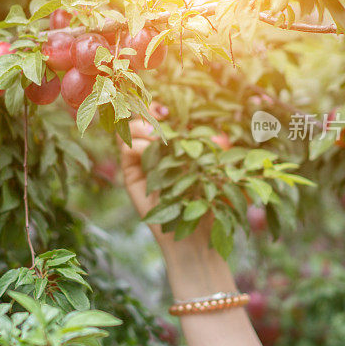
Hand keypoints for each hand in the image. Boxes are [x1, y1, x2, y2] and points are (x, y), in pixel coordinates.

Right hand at [119, 104, 236, 298]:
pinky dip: (138, 144)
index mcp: (175, 146)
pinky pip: (126, 150)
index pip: (159, 118)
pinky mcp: (131, 176)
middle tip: (159, 115)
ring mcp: (141, 162)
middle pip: (141, 119)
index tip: (166, 109)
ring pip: (130, 130)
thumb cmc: (212, 203)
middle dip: (147, 112)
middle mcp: (155, 151)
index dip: (157, 108)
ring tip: (158, 136)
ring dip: (142, 126)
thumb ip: (214, 149)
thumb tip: (212, 131)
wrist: (195, 237)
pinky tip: (152, 150)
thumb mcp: (218, 170)